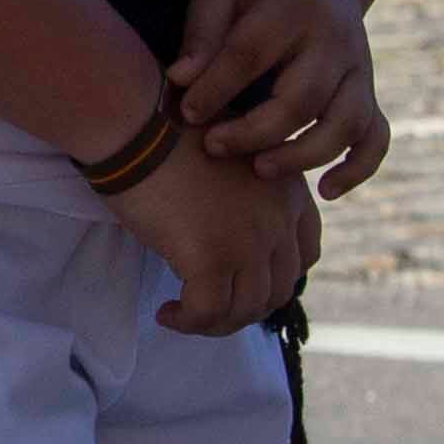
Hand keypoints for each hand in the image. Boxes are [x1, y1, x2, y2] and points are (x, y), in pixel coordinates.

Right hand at [110, 130, 310, 336]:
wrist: (137, 121)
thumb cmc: (169, 126)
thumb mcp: (232, 152)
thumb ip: (245, 187)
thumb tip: (224, 220)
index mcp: (288, 191)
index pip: (306, 252)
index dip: (279, 276)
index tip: (245, 279)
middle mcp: (278, 220)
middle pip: (280, 288)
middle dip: (247, 306)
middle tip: (212, 305)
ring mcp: (248, 242)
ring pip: (246, 308)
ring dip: (217, 322)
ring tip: (185, 314)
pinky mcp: (210, 258)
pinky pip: (207, 312)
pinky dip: (188, 322)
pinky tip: (167, 313)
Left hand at [168, 0, 388, 194]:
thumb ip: (203, 32)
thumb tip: (180, 80)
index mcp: (292, 6)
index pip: (250, 54)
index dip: (215, 89)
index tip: (185, 114)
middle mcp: (335, 39)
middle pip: (302, 98)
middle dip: (255, 132)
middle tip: (213, 147)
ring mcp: (359, 68)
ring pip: (346, 123)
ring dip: (303, 155)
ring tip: (259, 170)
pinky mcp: (369, 91)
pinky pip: (376, 137)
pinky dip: (358, 168)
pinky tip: (326, 190)